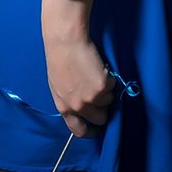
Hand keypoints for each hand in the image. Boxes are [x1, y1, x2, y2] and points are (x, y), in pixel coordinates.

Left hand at [41, 0, 115, 136]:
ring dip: (106, 91)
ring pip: (109, 102)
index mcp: (64, 108)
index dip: (90, 131)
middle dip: (103, 108)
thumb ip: (69, 101)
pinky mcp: (103, 86)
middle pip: (100, 119)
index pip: (79, 131)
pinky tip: (99, 67)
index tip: (97, 127)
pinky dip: (110, 78)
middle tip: (100, 93)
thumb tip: (82, 109)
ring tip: (95, 74)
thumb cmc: (59, 58)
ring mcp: (91, 98)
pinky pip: (113, 87)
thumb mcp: (58, 86)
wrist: (65, 40)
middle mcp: (78, 107)